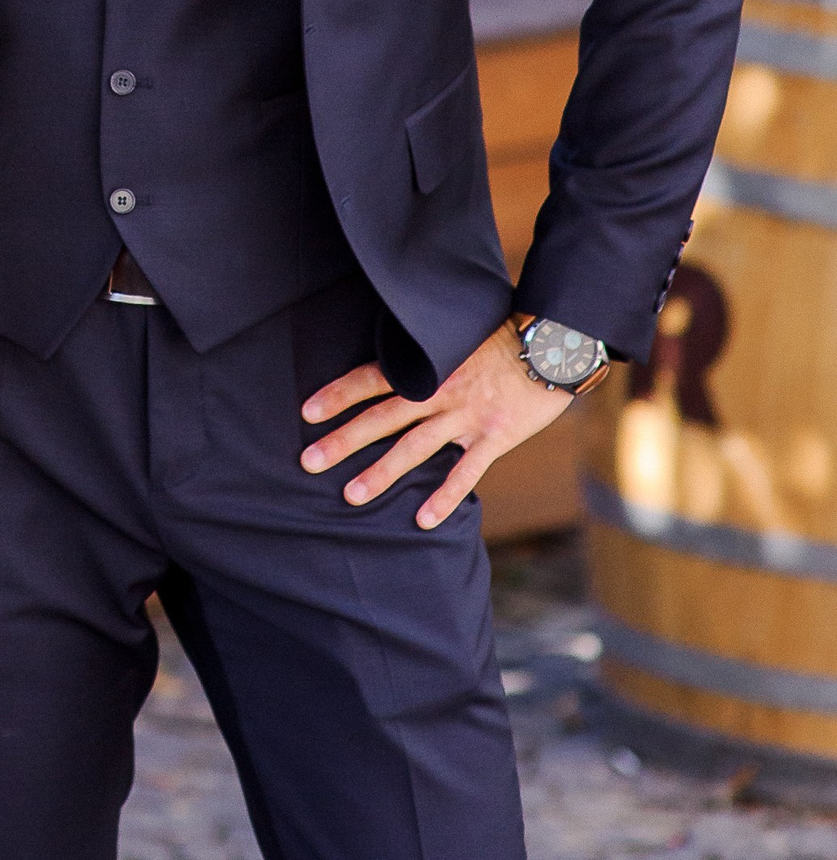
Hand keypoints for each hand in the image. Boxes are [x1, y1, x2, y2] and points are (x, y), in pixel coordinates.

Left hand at [300, 320, 568, 530]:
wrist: (553, 344)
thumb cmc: (500, 339)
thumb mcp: (454, 339)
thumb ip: (424, 357)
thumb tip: (391, 367)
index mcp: (427, 365)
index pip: (372, 379)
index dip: (338, 395)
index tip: (306, 412)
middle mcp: (440, 391)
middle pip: (382, 418)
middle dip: (343, 440)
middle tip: (308, 461)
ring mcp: (466, 415)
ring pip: (415, 447)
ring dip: (381, 473)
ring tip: (350, 496)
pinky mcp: (495, 436)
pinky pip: (466, 472)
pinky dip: (444, 496)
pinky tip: (422, 520)